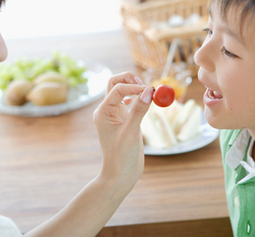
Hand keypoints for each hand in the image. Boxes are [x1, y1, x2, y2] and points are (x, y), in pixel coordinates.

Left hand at [93, 72, 152, 192]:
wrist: (120, 174)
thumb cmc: (122, 156)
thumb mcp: (131, 132)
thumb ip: (139, 110)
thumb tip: (148, 90)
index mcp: (103, 112)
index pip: (117, 89)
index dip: (134, 87)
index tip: (150, 91)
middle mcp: (107, 110)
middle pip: (114, 84)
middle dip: (129, 80)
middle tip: (146, 85)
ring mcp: (115, 115)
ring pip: (121, 91)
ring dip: (134, 87)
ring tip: (149, 93)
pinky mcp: (123, 120)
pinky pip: (129, 102)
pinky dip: (137, 98)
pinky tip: (146, 102)